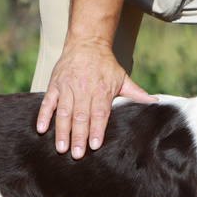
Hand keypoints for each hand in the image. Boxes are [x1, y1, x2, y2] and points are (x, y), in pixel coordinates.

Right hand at [35, 39, 156, 158]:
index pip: (99, 114)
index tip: (94, 145)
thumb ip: (136, 93)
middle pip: (81, 116)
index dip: (96, 130)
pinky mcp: (55, 84)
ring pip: (63, 112)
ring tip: (61, 148)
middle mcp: (84, 89)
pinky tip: (42, 129)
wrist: (87, 42)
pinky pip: (48, 102)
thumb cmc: (105, 63)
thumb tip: (154, 102)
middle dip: (78, 136)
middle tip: (76, 154)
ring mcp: (67, 87)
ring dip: (62, 131)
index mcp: (102, 90)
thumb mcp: (123, 77)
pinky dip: (43, 115)